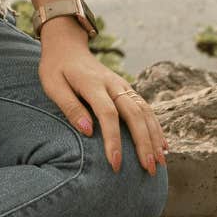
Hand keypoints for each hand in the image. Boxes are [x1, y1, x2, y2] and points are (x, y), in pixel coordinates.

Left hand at [37, 31, 166, 174]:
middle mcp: (113, 84)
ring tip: (159, 163)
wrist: (68, 46)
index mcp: (93, 84)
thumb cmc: (56, 69)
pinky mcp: (128, 89)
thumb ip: (70, 107)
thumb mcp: (53, 85)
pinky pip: (147, 109)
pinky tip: (163, 146)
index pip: (108, 114)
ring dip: (155, 138)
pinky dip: (156, 128)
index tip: (115, 164)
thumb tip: (88, 131)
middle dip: (143, 144)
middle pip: (135, 115)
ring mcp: (123, 86)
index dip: (113, 140)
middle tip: (148, 169)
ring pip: (145, 112)